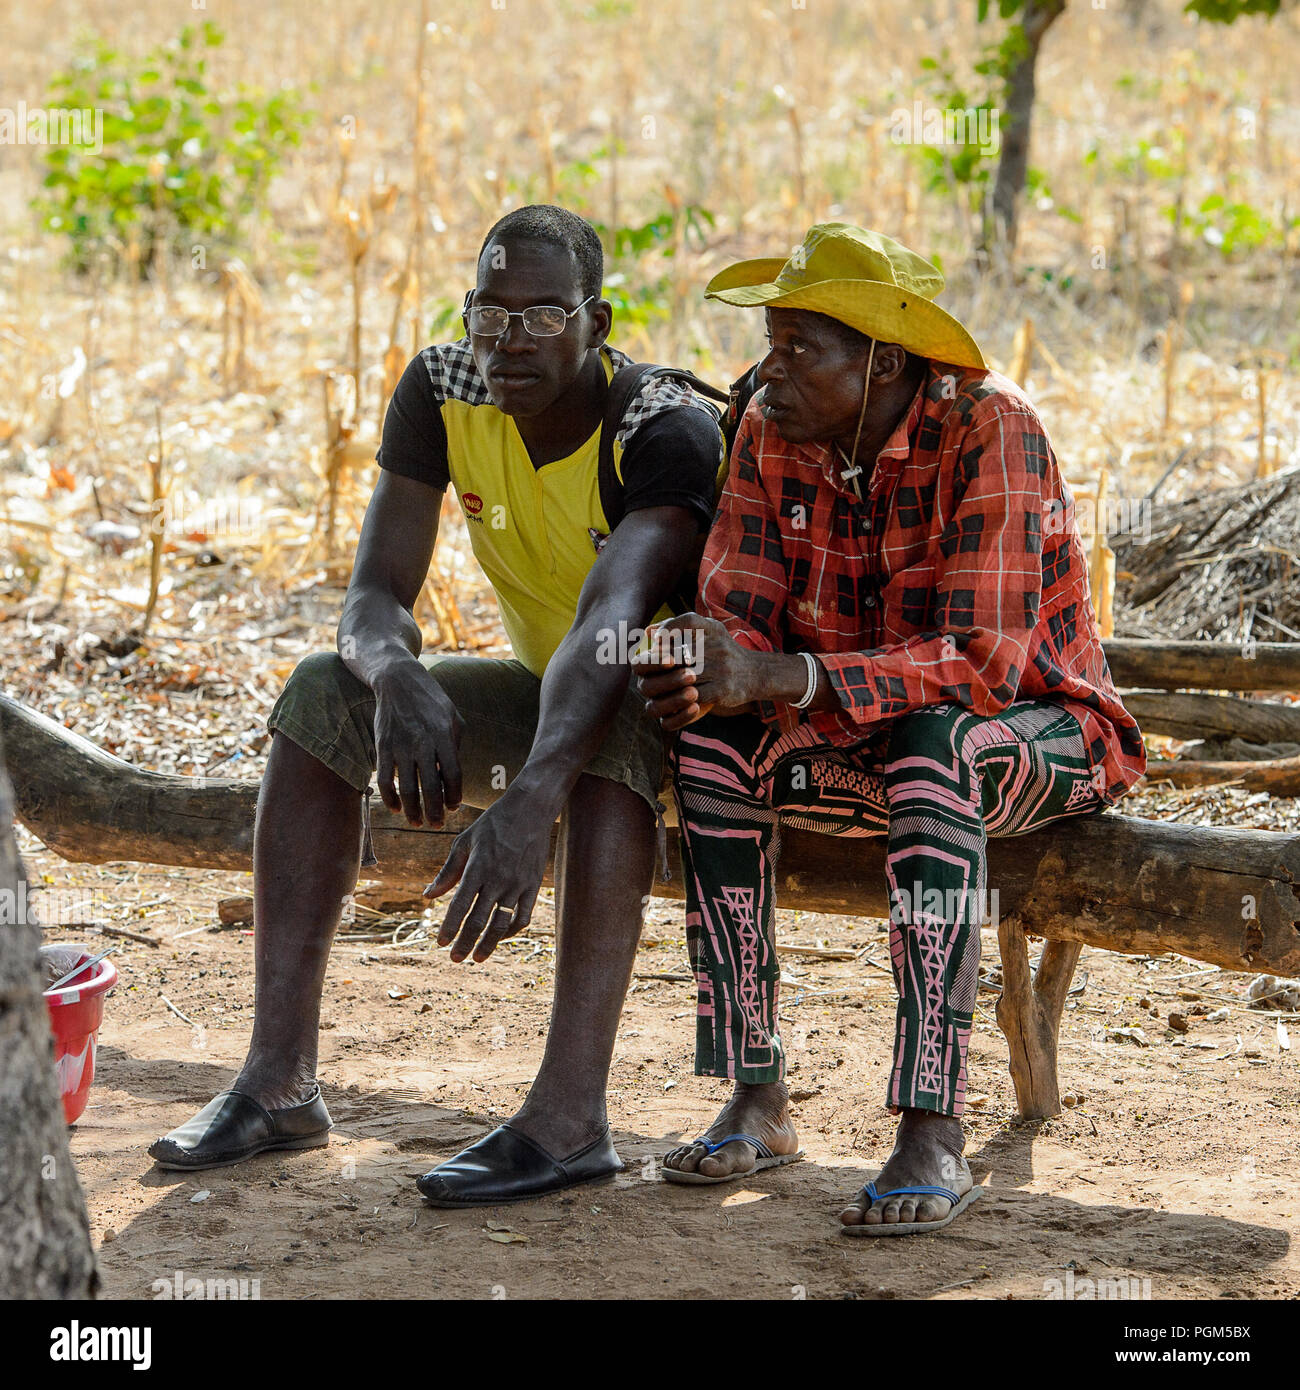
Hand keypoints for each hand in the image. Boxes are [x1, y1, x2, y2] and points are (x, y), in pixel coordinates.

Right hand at [372, 661, 463, 826]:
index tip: (454, 807)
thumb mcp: (453, 717)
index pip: (453, 774)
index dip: (454, 795)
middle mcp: (423, 742)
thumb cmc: (431, 701)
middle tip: (437, 824)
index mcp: (444, 735)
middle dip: (435, 811)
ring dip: (413, 811)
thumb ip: (455, 746)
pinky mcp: (383, 746)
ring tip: (417, 822)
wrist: (398, 680)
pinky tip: (397, 808)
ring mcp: (401, 745)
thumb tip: (451, 779)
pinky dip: (391, 798)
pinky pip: (386, 779)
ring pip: (407, 788)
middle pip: (430, 787)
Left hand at [423, 791, 549, 962]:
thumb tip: (428, 895)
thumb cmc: (493, 823)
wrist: (530, 810)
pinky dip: (512, 930)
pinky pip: (523, 915)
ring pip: (502, 923)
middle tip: (455, 959)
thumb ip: (447, 872)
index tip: (440, 943)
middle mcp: (498, 879)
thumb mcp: (465, 842)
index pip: (460, 905)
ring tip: (478, 958)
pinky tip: (501, 937)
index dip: (449, 927)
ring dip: (489, 943)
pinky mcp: (533, 885)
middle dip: (466, 942)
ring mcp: (518, 884)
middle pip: (479, 920)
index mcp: (477, 868)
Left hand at [631, 613, 756, 731]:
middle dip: (662, 664)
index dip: (669, 630)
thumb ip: (680, 626)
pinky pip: (694, 694)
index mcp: (712, 629)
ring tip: (658, 687)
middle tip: (649, 672)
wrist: (756, 673)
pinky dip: (681, 697)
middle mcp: (717, 647)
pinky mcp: (722, 689)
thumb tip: (649, 631)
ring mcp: (720, 668)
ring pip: (683, 676)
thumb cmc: (723, 651)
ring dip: (668, 683)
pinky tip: (674, 698)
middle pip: (679, 653)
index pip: (689, 621)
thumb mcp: (710, 630)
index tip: (656, 643)